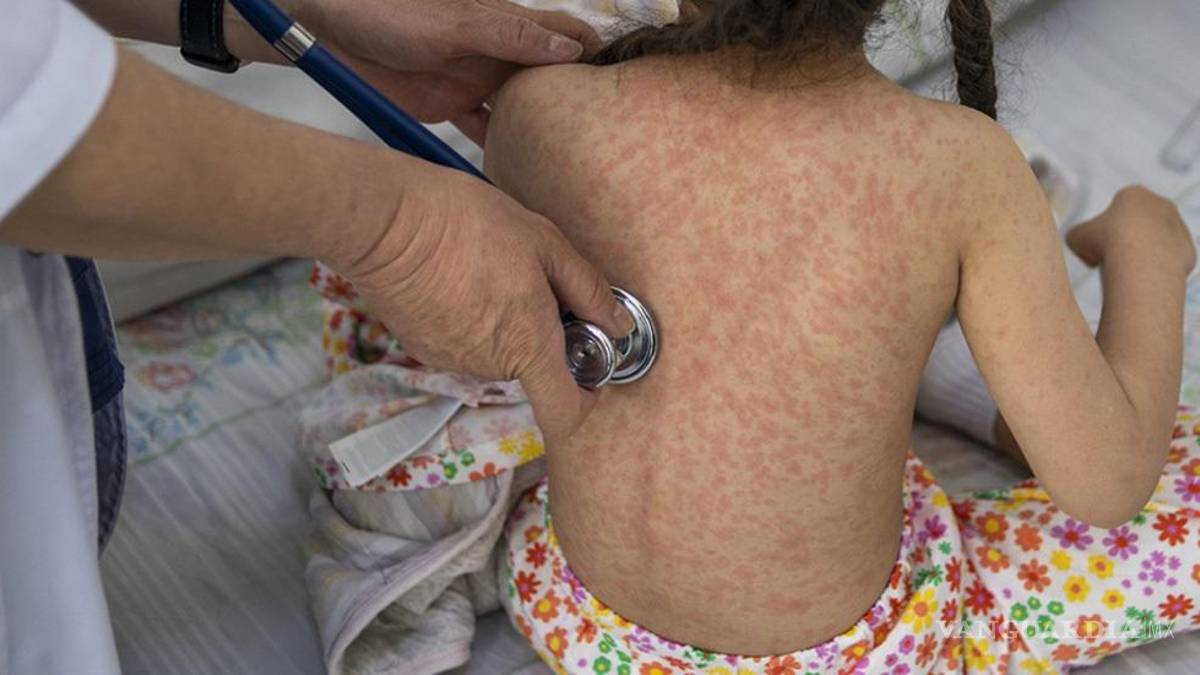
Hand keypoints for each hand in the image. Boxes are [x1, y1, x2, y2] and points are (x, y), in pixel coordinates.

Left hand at [226, 0, 600, 141]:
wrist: (325, 31)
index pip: (564, 35)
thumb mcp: (453, 22)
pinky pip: (485, 129)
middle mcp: (496, 53)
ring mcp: (474, 81)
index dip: (596, 55)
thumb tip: (569, 47)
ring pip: (521, 109)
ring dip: (543, 131)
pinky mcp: (448, 105)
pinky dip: (504, 147)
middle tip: (610, 138)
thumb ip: (508, 34)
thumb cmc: (385, 11)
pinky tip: (524, 168)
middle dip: (576, 103)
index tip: (628, 85)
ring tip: (575, 162)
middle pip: (549, 79)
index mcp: (504, 23)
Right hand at [333, 164, 633, 442]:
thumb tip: (618, 323)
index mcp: (527, 346)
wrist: (383, 222)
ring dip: (506, 322)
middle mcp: (489, 367)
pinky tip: (460, 276)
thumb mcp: (543, 242)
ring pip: (498, 352)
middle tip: (535, 278)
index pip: (567, 412)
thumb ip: (587, 289)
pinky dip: (471, 318)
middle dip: (544, 333)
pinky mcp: (422, 349)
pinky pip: (464, 342)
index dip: (589, 397)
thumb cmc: (466, 224)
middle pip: (533, 368)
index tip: (595, 364)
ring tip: (489, 268)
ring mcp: (452, 362)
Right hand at [1066, 185, 1194, 274]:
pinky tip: (1145, 276)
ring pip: (1154, 242)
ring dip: (1141, 254)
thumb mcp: (1076, 236)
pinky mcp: (1188, 249)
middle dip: (1126, 239)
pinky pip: (1167, 261)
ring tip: (1127, 270)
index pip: (1115, 210)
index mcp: (1133, 194)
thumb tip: (1083, 247)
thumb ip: (1078, 236)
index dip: (1103, 229)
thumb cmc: (1107, 244)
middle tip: (1111, 258)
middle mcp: (1161, 204)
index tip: (1097, 245)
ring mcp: (1179, 226)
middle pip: (1138, 224)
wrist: (1142, 262)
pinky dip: (1156, 269)